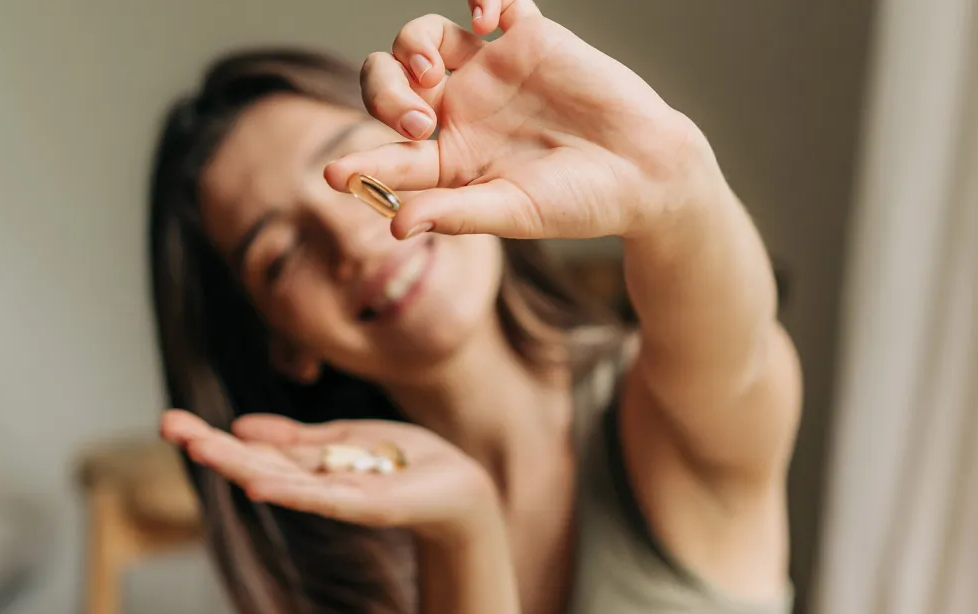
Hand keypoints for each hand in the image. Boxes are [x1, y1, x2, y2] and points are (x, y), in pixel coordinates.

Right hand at [160, 410, 499, 541]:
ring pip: (280, 478)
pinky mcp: (368, 504)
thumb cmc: (405, 462)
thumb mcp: (344, 439)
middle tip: (167, 426)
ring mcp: (338, 495)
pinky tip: (257, 482)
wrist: (459, 486)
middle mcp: (315, 482)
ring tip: (199, 447)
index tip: (171, 421)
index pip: (252, 448)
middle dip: (211, 446)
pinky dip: (289, 489)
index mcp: (309, 464)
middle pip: (255, 462)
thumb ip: (296, 437)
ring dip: (237, 463)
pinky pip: (322, 497)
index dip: (212, 436)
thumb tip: (241, 426)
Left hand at [324, 0, 722, 241]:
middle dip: (384, 94)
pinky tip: (490, 16)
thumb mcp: (514, 212)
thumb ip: (455, 213)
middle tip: (416, 121)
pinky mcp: (528, 39)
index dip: (359, 164)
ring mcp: (490, 71)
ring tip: (432, 71)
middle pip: (390, 83)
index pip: (389, 155)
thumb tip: (395, 226)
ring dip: (412, 45)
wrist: (645, 173)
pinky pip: (495, 3)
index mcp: (447, 159)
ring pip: (423, 38)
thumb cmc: (579, 202)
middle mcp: (458, 111)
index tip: (332, 176)